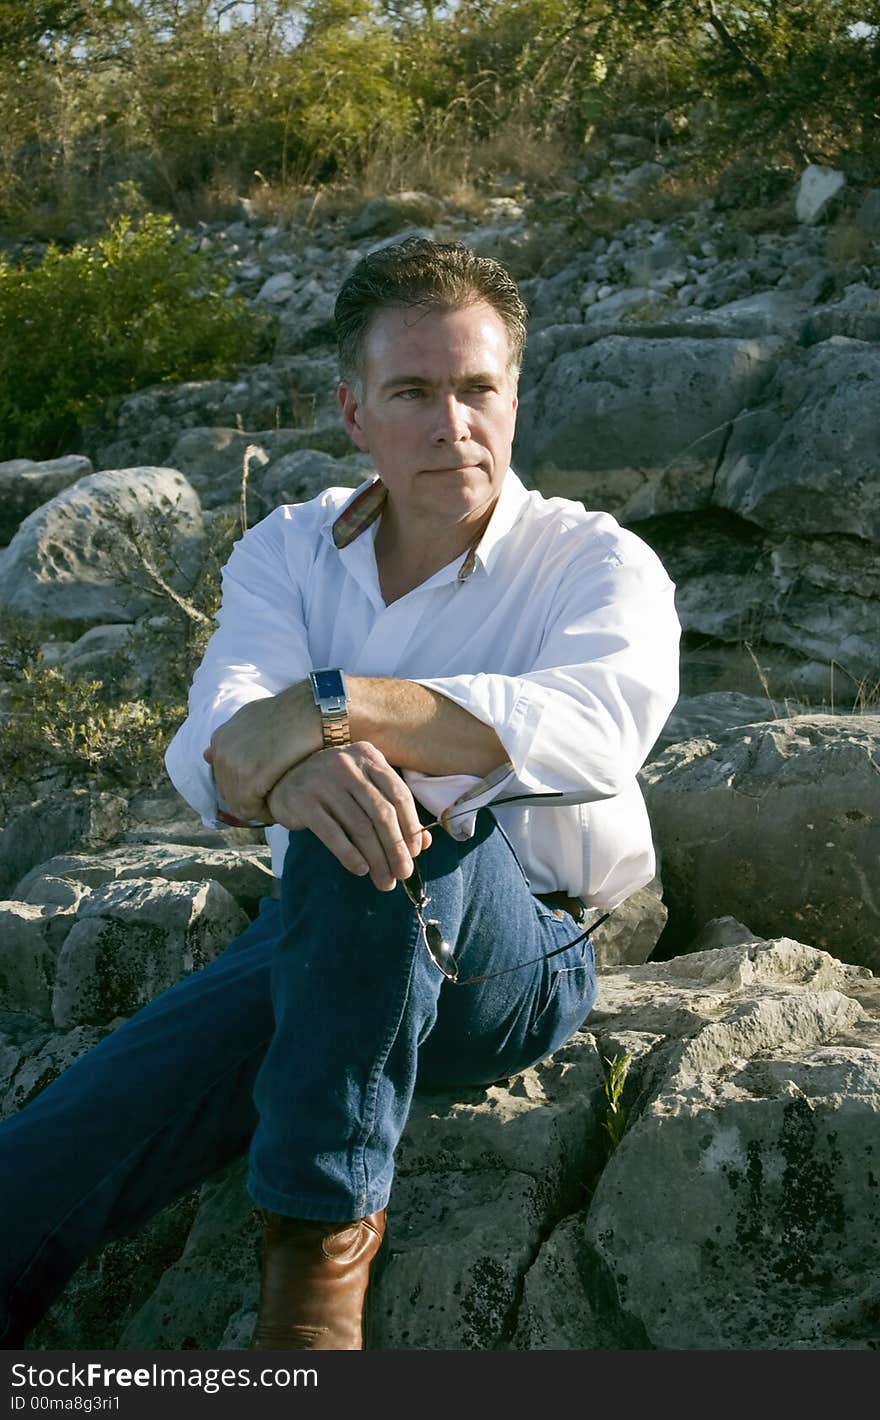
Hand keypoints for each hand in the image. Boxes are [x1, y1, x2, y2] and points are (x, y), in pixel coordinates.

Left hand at [204, 682, 320, 824]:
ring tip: (281, 803)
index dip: (245, 785)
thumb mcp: (252, 717)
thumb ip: (231, 737)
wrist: (312, 708)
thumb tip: (207, 754)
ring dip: (259, 807)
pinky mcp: (250, 779)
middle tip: (275, 798)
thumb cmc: (291, 711)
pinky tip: (282, 806)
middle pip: (229, 792)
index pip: (224, 777)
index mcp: (220, 739)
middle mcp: (222, 752)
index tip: (266, 787)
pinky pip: (251, 809)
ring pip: (239, 804)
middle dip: (250, 798)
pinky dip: (266, 813)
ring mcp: (233, 766)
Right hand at [265, 742, 431, 890]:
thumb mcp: (364, 788)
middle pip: (381, 813)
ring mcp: (323, 781)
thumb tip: (423, 843)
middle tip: (402, 874)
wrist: (282, 778)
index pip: (399, 794)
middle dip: (396, 848)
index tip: (414, 853)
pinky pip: (332, 833)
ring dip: (376, 858)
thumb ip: (393, 809)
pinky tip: (360, 869)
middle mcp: (348, 764)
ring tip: (384, 880)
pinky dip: (349, 854)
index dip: (411, 826)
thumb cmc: (333, 787)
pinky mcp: (303, 800)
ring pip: (359, 827)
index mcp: (368, 757)